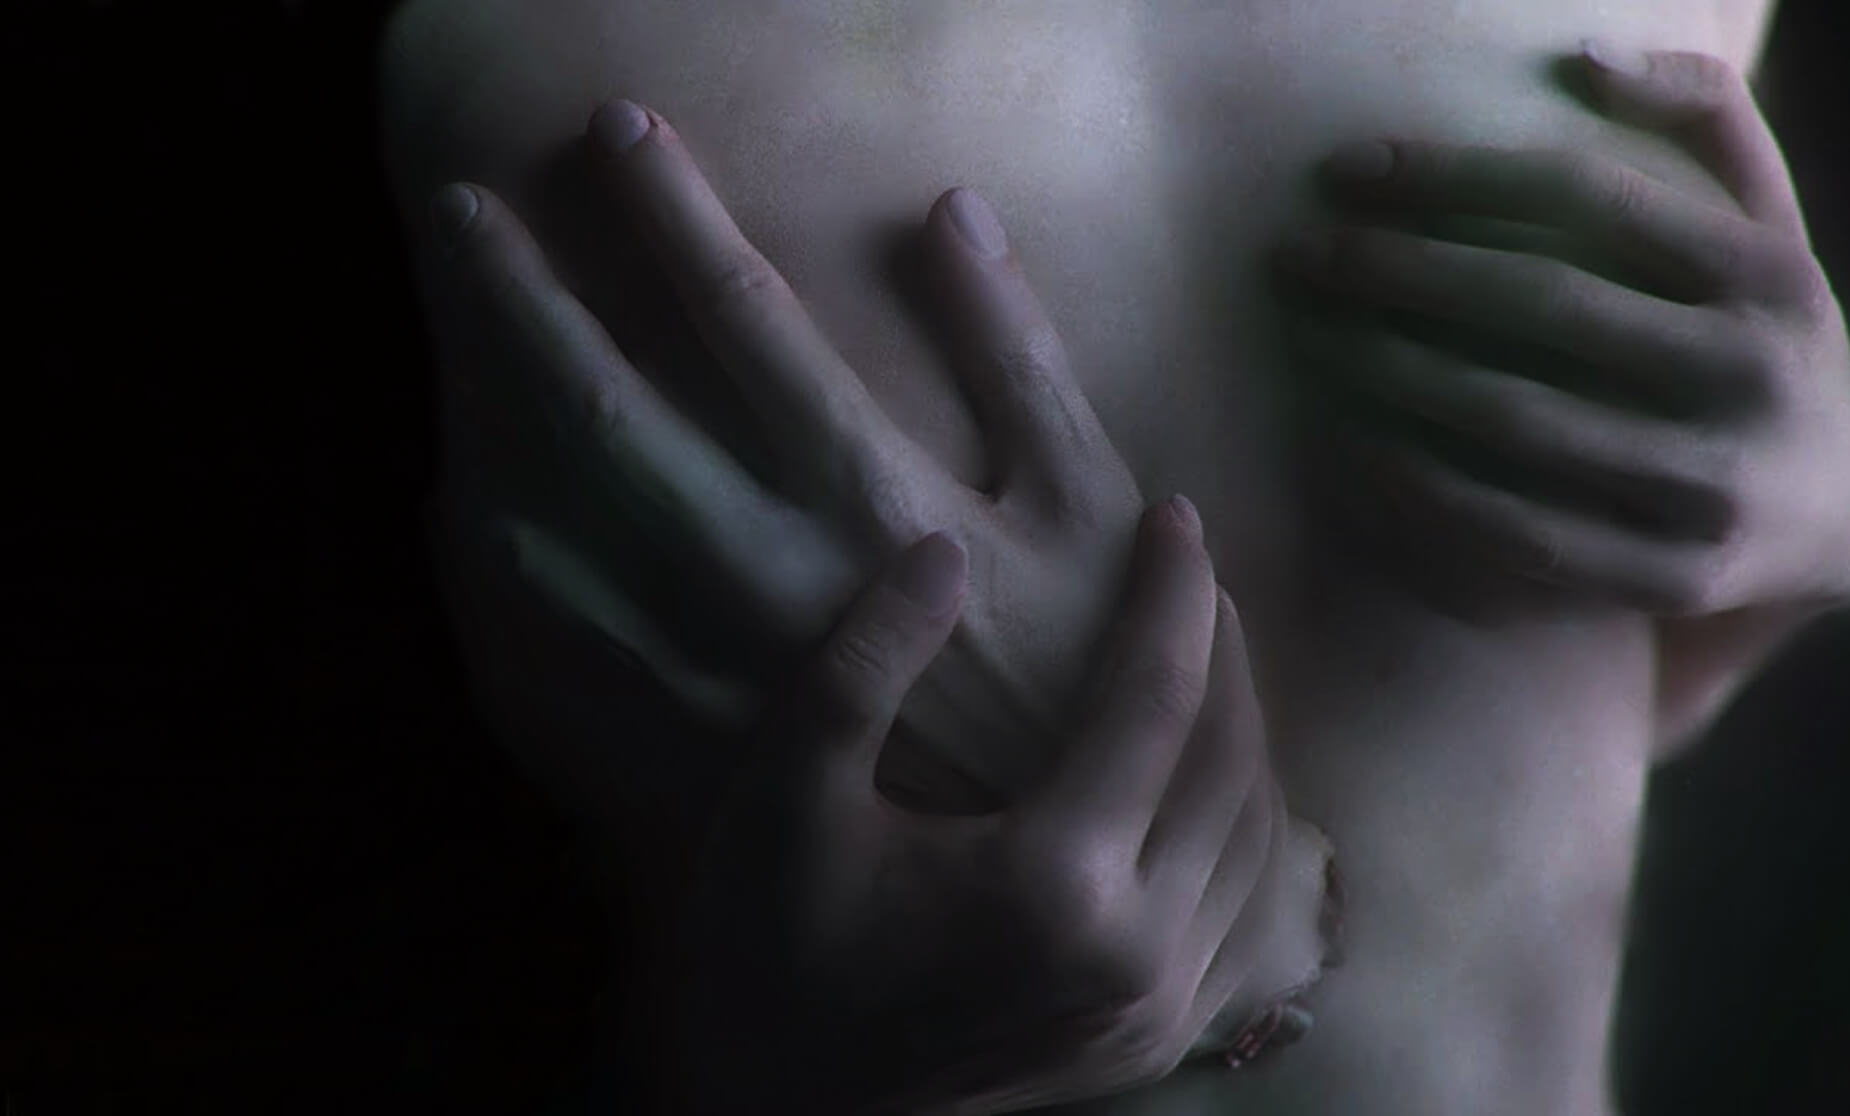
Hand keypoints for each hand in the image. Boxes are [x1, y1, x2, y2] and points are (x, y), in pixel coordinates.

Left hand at [434, 100, 1145, 811]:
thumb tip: (951, 212)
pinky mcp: (714, 730)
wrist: (1074, 856)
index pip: (744, 316)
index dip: (673, 214)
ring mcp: (727, 656)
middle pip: (614, 410)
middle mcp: (774, 567)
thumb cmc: (1101, 665)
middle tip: (461, 211)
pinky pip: (590, 650)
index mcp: (869, 489)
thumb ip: (1019, 353)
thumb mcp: (1091, 499)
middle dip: (527, 300)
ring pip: (575, 525)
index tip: (615, 131)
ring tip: (454, 335)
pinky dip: (533, 581)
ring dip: (502, 420)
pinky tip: (490, 525)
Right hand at [663, 502, 1333, 1115]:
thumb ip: (864, 666)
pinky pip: (1242, 912)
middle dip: (1224, 648)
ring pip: (1255, 839)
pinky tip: (1209, 781)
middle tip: (1194, 572)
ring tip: (1207, 656)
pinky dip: (1242, 826)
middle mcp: (1134, 951)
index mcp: (1051, 882)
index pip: (1156, 699)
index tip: (1174, 517)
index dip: (1173, 593)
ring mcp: (1155, 1008)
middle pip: (1229, 761)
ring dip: (1244, 733)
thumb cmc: (768, 955)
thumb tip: (944, 553)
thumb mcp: (784, 798)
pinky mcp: (1152, 1043)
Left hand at [1281, 45, 1849, 616]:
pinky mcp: (1665, 577)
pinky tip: (1346, 448)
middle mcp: (1747, 377)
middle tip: (1301, 258)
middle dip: (1402, 275)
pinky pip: (1513, 533)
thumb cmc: (1759, 335)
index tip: (1348, 171)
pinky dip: (1419, 490)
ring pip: (1516, 424)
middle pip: (1540, 306)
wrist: (1843, 508)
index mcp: (1768, 274)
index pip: (1589, 197)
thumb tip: (1583, 59)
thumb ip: (1703, 121)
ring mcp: (1707, 487)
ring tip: (1312, 341)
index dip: (1455, 176)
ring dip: (1393, 378)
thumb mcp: (1770, 223)